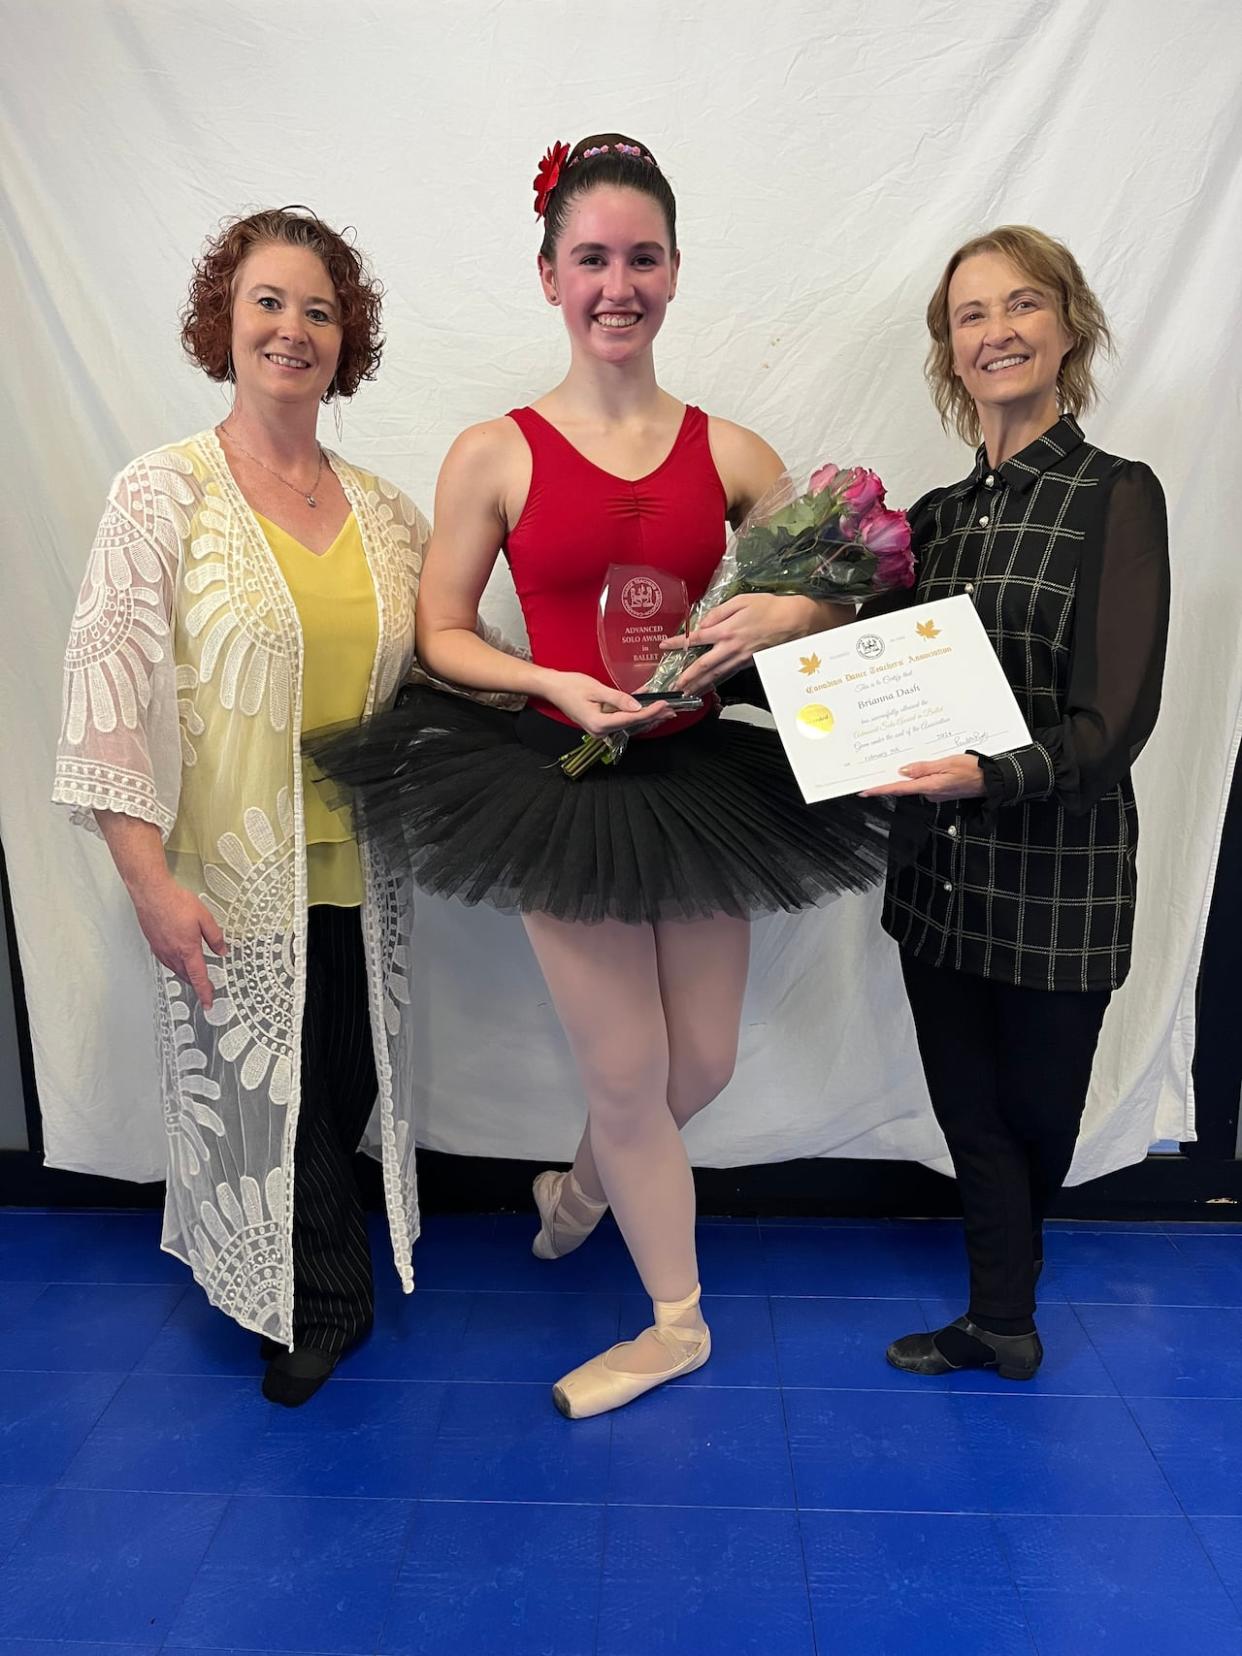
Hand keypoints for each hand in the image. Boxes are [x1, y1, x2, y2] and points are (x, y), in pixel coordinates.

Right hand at [129, 877, 225, 1008]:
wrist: (151, 893)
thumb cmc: (175, 902)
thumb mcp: (204, 917)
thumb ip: (215, 937)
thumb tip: (222, 950)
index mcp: (187, 949)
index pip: (199, 977)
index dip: (205, 992)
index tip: (208, 1003)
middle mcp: (172, 953)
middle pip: (186, 976)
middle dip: (197, 984)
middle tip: (206, 988)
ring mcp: (161, 949)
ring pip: (175, 970)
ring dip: (186, 976)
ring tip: (194, 977)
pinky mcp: (153, 944)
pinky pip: (166, 961)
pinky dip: (175, 966)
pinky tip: (177, 961)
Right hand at [543, 672, 674, 737]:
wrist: (553, 688)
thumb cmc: (571, 686)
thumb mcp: (596, 689)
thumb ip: (618, 699)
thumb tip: (637, 706)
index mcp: (599, 724)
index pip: (631, 719)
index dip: (649, 712)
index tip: (663, 705)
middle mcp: (601, 732)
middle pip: (633, 725)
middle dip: (653, 716)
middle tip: (672, 710)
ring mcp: (600, 730)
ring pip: (629, 724)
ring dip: (647, 717)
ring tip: (665, 711)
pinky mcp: (601, 725)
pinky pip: (622, 721)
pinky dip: (635, 715)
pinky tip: (647, 709)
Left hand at [662, 594, 843, 692]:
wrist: (795, 621)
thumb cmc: (769, 607)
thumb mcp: (741, 601)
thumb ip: (718, 612)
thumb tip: (702, 623)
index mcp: (726, 630)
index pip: (696, 639)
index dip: (678, 643)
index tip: (664, 646)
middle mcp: (731, 648)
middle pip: (703, 666)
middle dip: (686, 678)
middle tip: (673, 687)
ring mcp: (740, 659)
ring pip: (715, 676)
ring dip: (699, 686)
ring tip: (686, 694)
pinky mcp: (749, 664)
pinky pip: (728, 675)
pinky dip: (716, 683)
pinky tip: (708, 688)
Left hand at [859, 754, 986, 800]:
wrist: (991, 780)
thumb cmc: (974, 770)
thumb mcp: (948, 762)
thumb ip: (923, 767)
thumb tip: (903, 771)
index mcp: (930, 786)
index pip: (898, 788)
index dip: (880, 789)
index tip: (865, 790)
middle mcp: (930, 792)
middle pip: (904, 786)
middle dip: (889, 779)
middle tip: (874, 771)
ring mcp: (935, 793)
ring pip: (914, 784)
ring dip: (906, 776)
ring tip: (898, 763)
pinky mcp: (940, 791)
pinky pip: (924, 783)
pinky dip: (919, 776)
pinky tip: (920, 767)